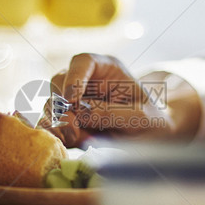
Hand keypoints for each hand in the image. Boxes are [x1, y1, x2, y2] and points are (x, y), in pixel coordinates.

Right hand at [48, 53, 198, 146]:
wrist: (152, 140)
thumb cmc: (152, 122)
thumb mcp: (142, 118)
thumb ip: (114, 114)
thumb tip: (81, 114)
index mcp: (108, 69)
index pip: (83, 61)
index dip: (74, 78)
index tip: (71, 99)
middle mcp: (87, 80)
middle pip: (59, 82)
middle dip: (62, 105)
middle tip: (74, 128)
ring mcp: (75, 100)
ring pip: (52, 104)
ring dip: (60, 123)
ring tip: (82, 139)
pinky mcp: (69, 120)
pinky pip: (53, 124)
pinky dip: (58, 135)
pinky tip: (73, 143)